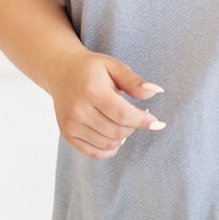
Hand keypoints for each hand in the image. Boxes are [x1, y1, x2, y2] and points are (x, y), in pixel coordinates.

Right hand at [43, 51, 165, 160]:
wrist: (61, 71)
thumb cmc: (91, 69)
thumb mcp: (114, 67)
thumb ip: (134, 82)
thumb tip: (156, 92)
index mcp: (91, 90)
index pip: (123, 114)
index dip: (143, 121)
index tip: (158, 123)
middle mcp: (78, 109)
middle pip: (117, 131)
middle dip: (133, 126)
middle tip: (136, 115)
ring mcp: (70, 124)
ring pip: (108, 144)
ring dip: (122, 137)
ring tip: (122, 122)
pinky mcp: (67, 133)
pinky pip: (94, 153)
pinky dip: (109, 148)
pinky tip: (114, 136)